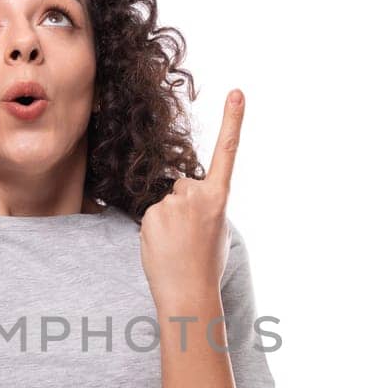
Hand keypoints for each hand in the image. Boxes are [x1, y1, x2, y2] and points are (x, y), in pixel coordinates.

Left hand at [138, 90, 242, 306]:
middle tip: (191, 236)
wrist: (188, 294)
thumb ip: (208, 204)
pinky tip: (164, 248)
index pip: (227, 153)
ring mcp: (172, 205)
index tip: (237, 93)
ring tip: (178, 246)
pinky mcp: (151, 215)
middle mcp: (196, 196)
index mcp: (219, 199)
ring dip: (169, 220)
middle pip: (184, 186)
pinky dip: (156, 230)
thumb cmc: (207, 265)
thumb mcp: (218, 229)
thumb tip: (190, 197)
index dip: (232, 121)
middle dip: (184, 206)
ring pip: (167, 202)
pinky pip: (152, 215)